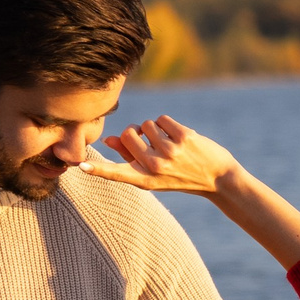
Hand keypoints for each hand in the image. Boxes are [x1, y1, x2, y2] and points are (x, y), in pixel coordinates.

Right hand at [82, 115, 299, 271]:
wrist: (219, 179)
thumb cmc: (181, 177)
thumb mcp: (154, 175)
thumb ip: (130, 157)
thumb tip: (109, 140)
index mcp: (145, 180)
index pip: (116, 174)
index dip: (98, 170)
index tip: (81, 167)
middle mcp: (155, 167)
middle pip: (128, 133)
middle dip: (135, 132)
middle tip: (149, 142)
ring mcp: (170, 152)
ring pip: (146, 124)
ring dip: (154, 129)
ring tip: (168, 144)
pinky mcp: (184, 138)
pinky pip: (161, 119)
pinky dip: (166, 124)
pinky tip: (178, 137)